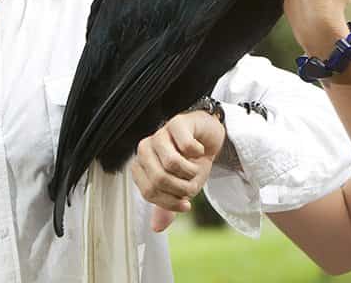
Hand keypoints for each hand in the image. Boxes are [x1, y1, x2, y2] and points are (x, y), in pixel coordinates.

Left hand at [131, 110, 225, 231]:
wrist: (208, 139)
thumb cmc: (191, 162)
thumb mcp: (181, 188)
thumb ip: (167, 205)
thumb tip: (156, 227)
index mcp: (141, 165)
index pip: (148, 192)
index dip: (169, 202)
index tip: (185, 204)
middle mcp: (145, 148)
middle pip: (159, 179)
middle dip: (181, 189)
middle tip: (193, 187)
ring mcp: (160, 133)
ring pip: (171, 163)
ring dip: (191, 172)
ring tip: (196, 169)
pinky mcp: (177, 122)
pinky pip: (187, 146)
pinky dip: (199, 153)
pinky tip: (200, 150)